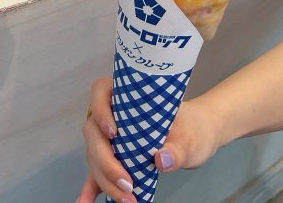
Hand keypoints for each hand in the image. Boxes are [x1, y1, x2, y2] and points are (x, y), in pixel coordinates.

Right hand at [77, 78, 222, 202]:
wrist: (196, 137)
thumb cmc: (191, 129)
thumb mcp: (190, 138)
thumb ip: (177, 149)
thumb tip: (161, 160)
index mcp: (126, 96)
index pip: (101, 91)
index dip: (101, 110)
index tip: (113, 132)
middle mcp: (111, 115)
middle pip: (94, 132)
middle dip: (105, 160)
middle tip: (127, 183)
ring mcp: (109, 138)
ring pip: (94, 156)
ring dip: (104, 179)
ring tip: (126, 199)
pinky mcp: (113, 159)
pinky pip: (96, 172)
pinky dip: (90, 188)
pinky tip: (85, 202)